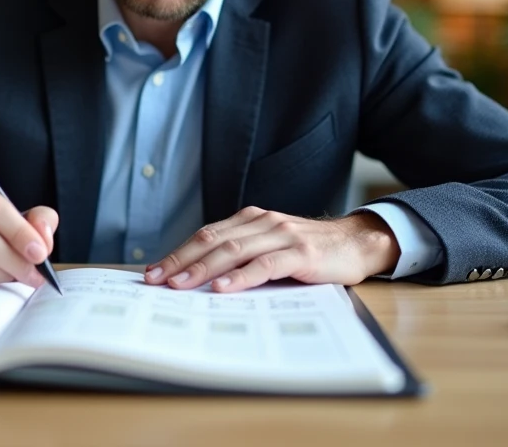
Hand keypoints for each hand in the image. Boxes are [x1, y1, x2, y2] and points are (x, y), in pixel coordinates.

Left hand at [144, 207, 398, 292]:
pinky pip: (265, 264)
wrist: (356, 243)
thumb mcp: (271, 247)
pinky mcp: (300, 253)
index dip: (177, 252)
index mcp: (250, 220)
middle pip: (212, 240)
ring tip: (181, 285)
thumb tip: (200, 281)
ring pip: (234, 250)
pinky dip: (242, 276)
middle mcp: (262, 222)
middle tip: (156, 280)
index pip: (205, 235)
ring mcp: (281, 235)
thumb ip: (242, 256)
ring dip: (204, 269)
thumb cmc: (309, 252)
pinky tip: (224, 288)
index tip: (151, 272)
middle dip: (181, 261)